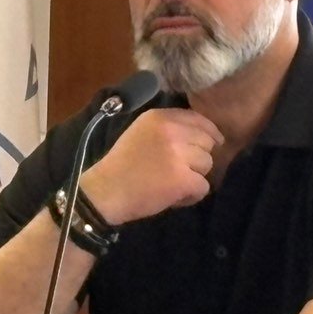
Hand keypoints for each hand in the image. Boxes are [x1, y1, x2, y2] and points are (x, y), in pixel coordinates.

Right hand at [81, 107, 220, 224]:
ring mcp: (178, 154)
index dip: (207, 133)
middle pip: (206, 143)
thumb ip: (168, 129)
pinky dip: (191, 195)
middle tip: (176, 169)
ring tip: (171, 183)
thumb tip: (203, 136)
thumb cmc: (121, 165)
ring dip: (194, 176)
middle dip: (197, 157)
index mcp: (158, 117)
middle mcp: (171, 131)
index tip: (205, 145)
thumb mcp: (140, 133)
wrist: (104, 191)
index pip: (198, 119)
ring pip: (207, 164)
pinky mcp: (184, 178)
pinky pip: (204, 186)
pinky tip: (172, 196)